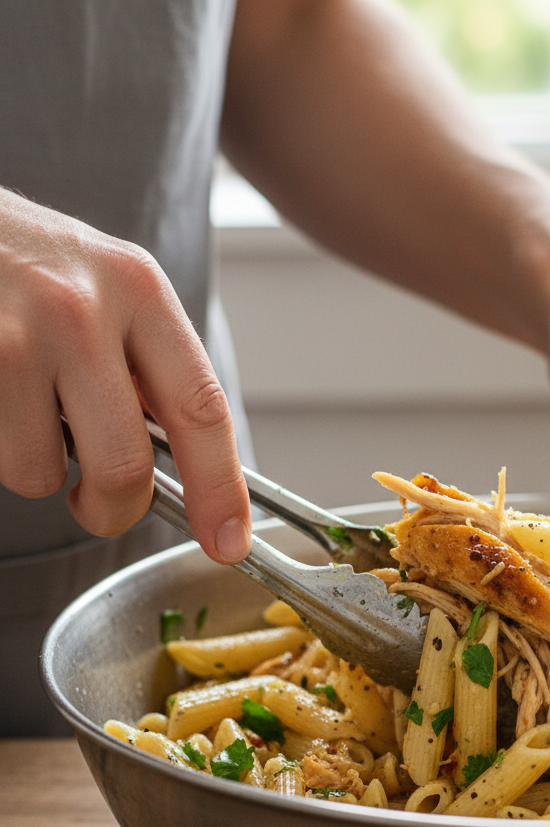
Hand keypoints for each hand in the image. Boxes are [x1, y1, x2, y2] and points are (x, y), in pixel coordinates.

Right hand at [0, 190, 250, 561]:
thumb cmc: (34, 263)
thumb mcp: (113, 289)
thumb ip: (153, 367)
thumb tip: (191, 468)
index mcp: (141, 291)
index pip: (202, 409)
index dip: (220, 489)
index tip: (228, 542)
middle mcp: (80, 309)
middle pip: (124, 464)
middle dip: (114, 508)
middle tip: (101, 504)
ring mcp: (12, 335)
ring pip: (39, 473)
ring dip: (37, 471)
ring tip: (28, 417)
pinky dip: (1, 447)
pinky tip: (2, 399)